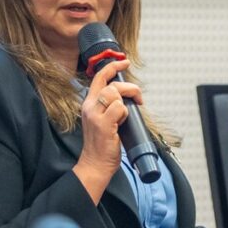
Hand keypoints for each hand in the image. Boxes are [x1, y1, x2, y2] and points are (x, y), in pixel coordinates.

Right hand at [73, 59, 143, 202]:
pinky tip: (122, 123)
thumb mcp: (102, 121)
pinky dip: (125, 114)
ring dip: (126, 102)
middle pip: (111, 84)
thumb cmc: (102, 145)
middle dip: (129, 88)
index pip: (99, 78)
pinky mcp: (102, 124)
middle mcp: (89, 107)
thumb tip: (127, 98)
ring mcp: (95, 115)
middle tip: (138, 98)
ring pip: (115, 94)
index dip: (112, 67)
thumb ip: (110, 108)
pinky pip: (120, 108)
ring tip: (127, 115)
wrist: (95, 164)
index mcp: (89, 104)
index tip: (124, 62)